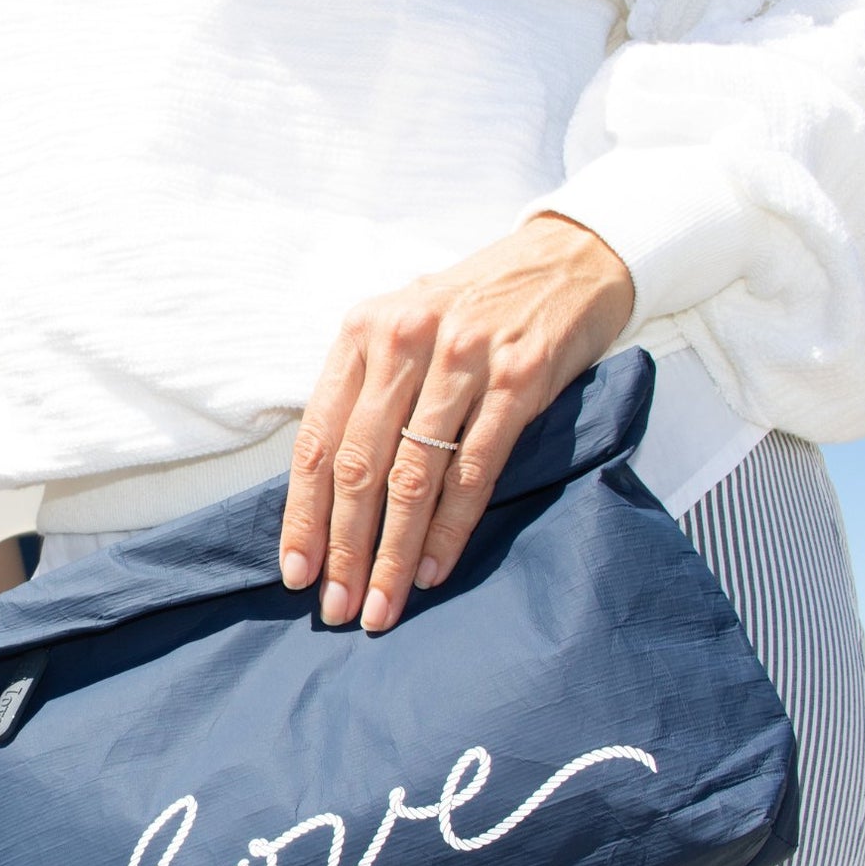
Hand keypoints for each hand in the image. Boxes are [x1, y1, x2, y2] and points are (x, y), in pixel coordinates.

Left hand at [276, 213, 633, 632]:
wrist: (569, 258)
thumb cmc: (474, 307)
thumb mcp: (404, 328)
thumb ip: (366, 394)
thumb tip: (326, 493)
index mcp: (361, 333)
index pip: (317, 439)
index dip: (303, 513)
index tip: (295, 571)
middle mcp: (404, 342)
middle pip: (357, 466)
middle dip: (343, 547)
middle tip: (338, 608)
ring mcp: (462, 359)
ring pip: (412, 477)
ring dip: (394, 552)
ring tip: (383, 604)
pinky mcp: (519, 379)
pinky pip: (474, 471)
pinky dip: (450, 528)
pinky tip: (434, 568)